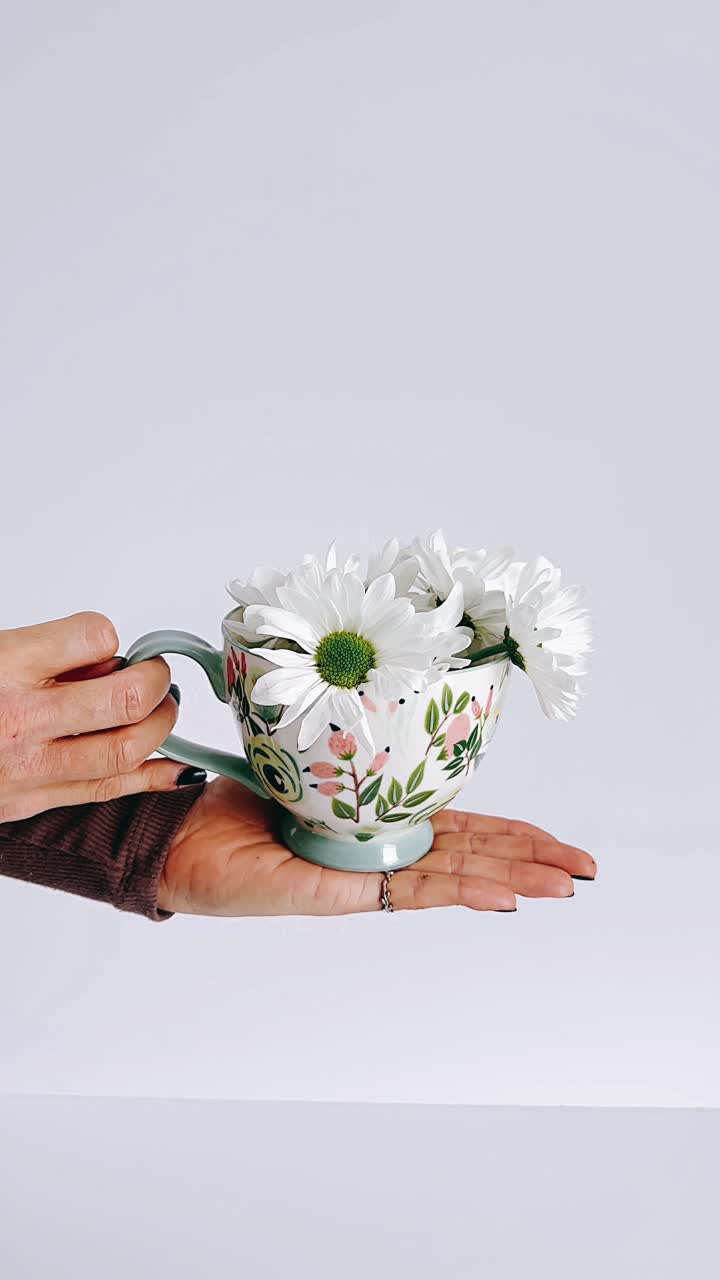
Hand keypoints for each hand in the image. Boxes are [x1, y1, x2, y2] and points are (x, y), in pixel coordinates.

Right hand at [0, 612, 191, 821]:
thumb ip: (42, 652)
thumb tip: (106, 659)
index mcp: (3, 665)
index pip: (94, 637)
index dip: (109, 636)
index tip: (107, 643)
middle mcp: (19, 718)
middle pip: (125, 699)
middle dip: (156, 681)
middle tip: (157, 674)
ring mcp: (25, 767)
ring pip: (125, 749)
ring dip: (160, 726)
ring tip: (161, 709)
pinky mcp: (27, 801)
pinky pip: (105, 791)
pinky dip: (151, 778)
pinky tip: (176, 767)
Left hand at [158, 777, 595, 914]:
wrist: (180, 837)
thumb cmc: (237, 800)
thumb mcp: (307, 759)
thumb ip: (349, 744)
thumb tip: (376, 697)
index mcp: (381, 824)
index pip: (460, 828)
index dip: (510, 833)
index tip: (556, 839)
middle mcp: (381, 852)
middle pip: (470, 856)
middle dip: (530, 860)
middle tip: (584, 869)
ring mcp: (364, 875)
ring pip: (451, 876)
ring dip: (511, 878)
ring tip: (562, 884)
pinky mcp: (336, 891)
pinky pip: (405, 891)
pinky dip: (457, 892)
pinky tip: (501, 895)